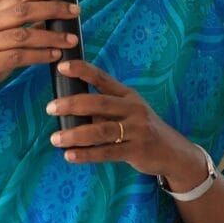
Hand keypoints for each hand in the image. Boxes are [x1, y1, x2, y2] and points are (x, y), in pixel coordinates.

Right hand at [0, 0, 80, 107]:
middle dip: (52, 9)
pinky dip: (40, 56)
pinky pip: (19, 57)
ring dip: (51, 37)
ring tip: (71, 40)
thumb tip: (49, 19)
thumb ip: (18, 28)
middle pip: (23, 11)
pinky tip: (55, 56)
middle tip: (75, 11)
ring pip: (23, 35)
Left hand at [46, 59, 206, 186]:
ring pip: (101, 130)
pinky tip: (70, 156)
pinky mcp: (137, 150)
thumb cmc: (141, 129)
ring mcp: (137, 129)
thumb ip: (103, 110)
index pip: (103, 78)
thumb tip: (69, 109)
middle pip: (99, 103)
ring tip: (55, 139)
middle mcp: (133, 109)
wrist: (172, 151)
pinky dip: (87, 155)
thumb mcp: (127, 112)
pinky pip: (107, 152)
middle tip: (50, 108)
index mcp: (127, 95)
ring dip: (75, 134)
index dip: (83, 71)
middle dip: (72, 104)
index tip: (63, 66)